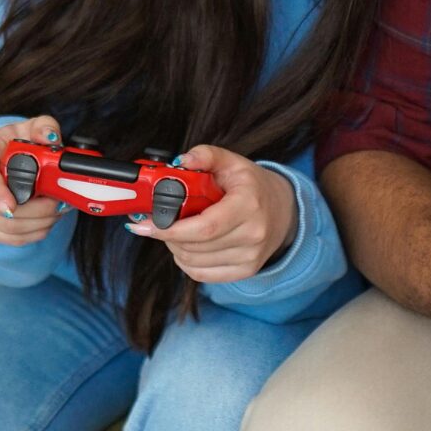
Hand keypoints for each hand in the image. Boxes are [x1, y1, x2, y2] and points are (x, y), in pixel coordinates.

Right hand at [0, 115, 64, 244]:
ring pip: (7, 226)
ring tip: (56, 209)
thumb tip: (48, 138)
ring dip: (39, 222)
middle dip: (36, 210)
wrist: (5, 156)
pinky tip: (46, 221)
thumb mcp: (33, 127)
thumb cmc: (18, 142)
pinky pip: (9, 238)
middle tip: (58, 202)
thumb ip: (44, 127)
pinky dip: (34, 233)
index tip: (11, 206)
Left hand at [125, 145, 296, 283]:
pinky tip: (188, 245)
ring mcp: (250, 257)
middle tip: (159, 221)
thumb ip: (206, 155)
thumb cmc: (253, 186)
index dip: (170, 229)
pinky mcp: (245, 271)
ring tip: (177, 229)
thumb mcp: (233, 163)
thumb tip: (180, 161)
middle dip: (167, 235)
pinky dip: (186, 261)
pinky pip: (201, 274)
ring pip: (193, 261)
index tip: (146, 224)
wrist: (284, 211)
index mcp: (249, 204)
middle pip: (194, 246)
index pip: (204, 227)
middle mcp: (253, 234)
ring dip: (175, 247)